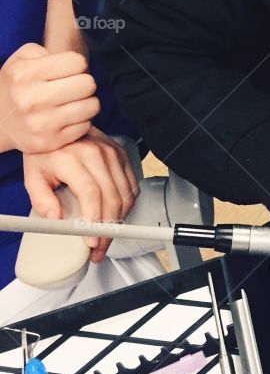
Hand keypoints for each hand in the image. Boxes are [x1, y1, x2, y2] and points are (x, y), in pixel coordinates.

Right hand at [0, 43, 98, 154]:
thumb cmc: (15, 85)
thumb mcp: (21, 59)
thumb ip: (48, 52)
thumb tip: (76, 63)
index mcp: (26, 74)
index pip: (77, 62)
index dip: (77, 64)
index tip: (68, 70)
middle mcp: (33, 99)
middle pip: (88, 84)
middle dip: (84, 83)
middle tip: (73, 87)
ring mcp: (42, 123)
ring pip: (92, 106)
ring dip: (86, 103)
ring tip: (71, 102)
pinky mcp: (50, 142)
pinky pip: (85, 126)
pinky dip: (80, 121)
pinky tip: (66, 118)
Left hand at [22, 127, 139, 263]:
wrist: (58, 126)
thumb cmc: (46, 152)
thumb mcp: (33, 175)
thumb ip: (41, 199)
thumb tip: (56, 219)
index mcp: (72, 157)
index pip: (91, 193)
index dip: (94, 220)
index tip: (91, 240)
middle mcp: (96, 153)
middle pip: (112, 198)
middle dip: (107, 229)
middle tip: (98, 248)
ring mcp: (113, 153)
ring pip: (125, 195)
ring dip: (119, 221)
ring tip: (106, 237)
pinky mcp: (122, 155)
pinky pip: (132, 186)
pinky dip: (126, 205)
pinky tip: (114, 216)